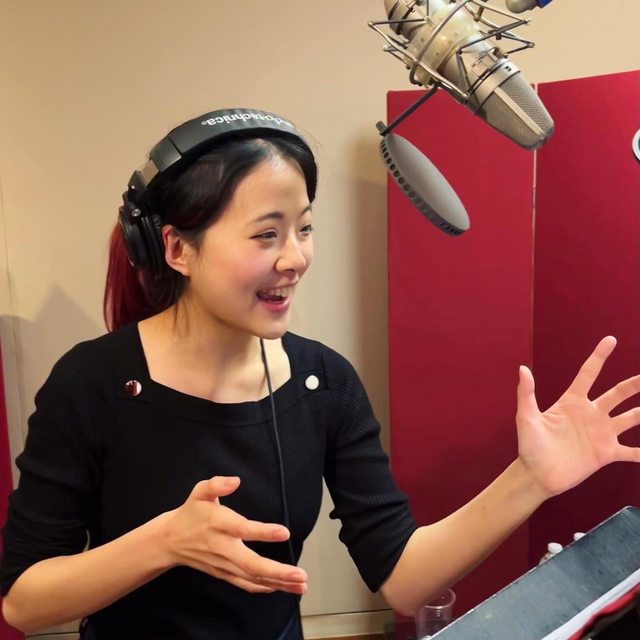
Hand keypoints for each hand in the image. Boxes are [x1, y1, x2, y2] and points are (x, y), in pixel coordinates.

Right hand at [160, 476, 306, 594]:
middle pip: (251, 564)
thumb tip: (235, 481)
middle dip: (278, 572)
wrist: (170, 541)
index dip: (263, 532)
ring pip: (252, 578)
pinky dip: (264, 588)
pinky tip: (282, 588)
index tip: (285, 532)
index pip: (243, 529)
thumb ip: (216, 484)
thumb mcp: (200, 492)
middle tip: (300, 575)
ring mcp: (224, 565)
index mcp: (219, 524)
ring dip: (278, 584)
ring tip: (301, 585)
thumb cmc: (191, 513)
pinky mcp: (224, 574)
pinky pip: (246, 584)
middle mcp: (223, 548)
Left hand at [516, 336, 639, 496]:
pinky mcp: (607, 454)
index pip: (588, 373)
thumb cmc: (529, 445)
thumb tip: (522, 368)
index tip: (610, 339)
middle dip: (635, 383)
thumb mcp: (526, 418)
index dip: (599, 356)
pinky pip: (633, 452)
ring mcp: (601, 433)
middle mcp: (591, 414)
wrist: (537, 475)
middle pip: (618, 393)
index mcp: (572, 401)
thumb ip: (526, 394)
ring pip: (632, 418)